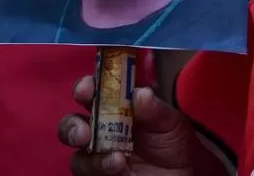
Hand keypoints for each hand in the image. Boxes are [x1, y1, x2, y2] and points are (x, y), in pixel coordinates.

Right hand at [59, 76, 204, 175]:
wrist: (183, 174)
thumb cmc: (172, 142)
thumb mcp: (169, 122)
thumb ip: (154, 109)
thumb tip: (140, 93)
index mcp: (113, 108)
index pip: (91, 93)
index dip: (84, 87)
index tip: (87, 88)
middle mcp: (99, 131)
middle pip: (71, 125)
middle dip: (72, 127)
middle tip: (83, 133)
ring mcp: (97, 157)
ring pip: (77, 157)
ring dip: (93, 159)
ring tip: (118, 159)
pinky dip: (102, 171)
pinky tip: (121, 168)